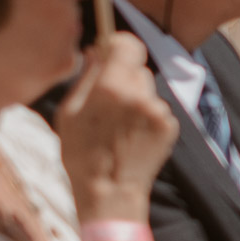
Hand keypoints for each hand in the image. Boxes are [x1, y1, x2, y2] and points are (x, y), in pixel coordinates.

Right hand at [58, 33, 178, 222]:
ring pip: (147, 90)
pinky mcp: (170, 126)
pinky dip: (147, 118)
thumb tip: (94, 51)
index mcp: (111, 88)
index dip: (119, 45)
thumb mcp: (69, 115)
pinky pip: (157, 110)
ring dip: (136, 99)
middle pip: (137, 68)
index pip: (128, 44)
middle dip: (124, 78)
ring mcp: (158, 111)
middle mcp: (139, 94)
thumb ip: (86, 78)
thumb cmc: (81, 157)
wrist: (109, 196)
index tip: (111, 53)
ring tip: (119, 127)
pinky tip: (132, 138)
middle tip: (109, 103)